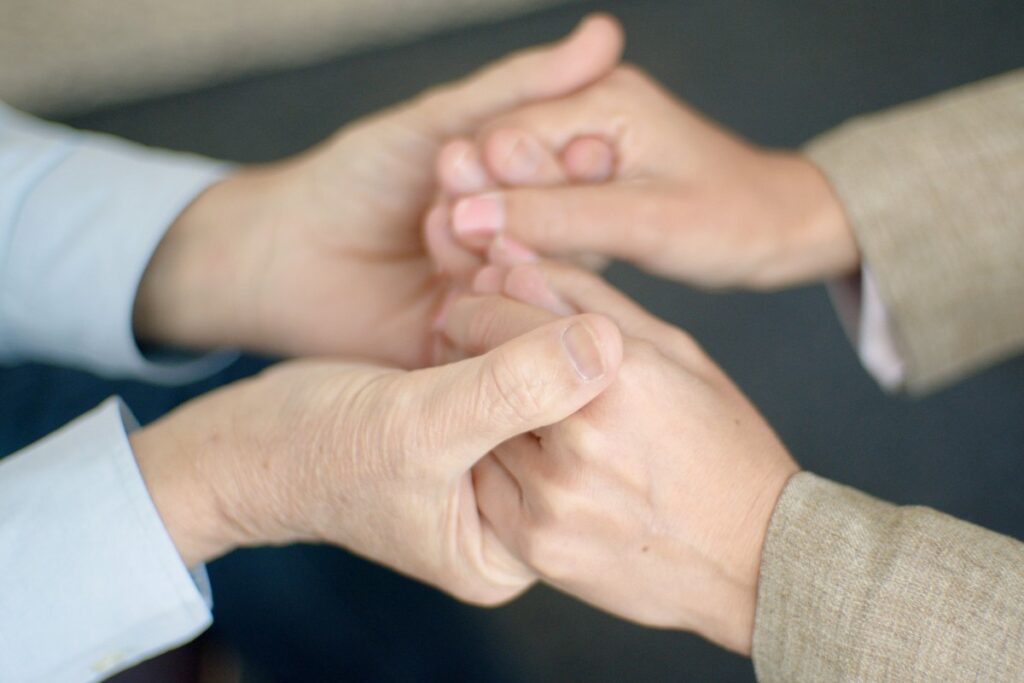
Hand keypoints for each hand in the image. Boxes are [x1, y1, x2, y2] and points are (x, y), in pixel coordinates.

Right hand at [129, 310, 621, 604]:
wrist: (251, 437)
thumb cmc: (318, 452)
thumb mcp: (418, 425)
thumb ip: (511, 390)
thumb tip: (608, 347)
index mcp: (515, 544)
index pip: (588, 457)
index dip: (587, 374)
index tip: (561, 305)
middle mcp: (520, 503)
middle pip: (577, 412)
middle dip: (555, 334)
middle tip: (517, 276)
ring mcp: (501, 456)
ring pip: (552, 374)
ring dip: (530, 311)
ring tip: (494, 273)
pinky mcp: (482, 413)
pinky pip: (520, 356)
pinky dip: (508, 309)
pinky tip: (488, 274)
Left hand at [132, 15, 623, 367]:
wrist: (281, 253)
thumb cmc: (355, 178)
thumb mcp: (437, 125)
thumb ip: (516, 89)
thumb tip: (604, 34)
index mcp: (529, 193)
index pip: (585, 180)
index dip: (581, 165)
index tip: (582, 149)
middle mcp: (526, 249)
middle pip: (572, 235)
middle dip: (534, 204)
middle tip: (475, 181)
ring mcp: (504, 302)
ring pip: (540, 283)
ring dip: (502, 250)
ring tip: (445, 223)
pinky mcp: (476, 353)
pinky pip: (506, 336)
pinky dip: (486, 305)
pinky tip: (455, 285)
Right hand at [438, 66, 858, 288]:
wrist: (778, 229)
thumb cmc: (733, 219)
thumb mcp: (645, 223)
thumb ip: (556, 217)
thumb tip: (472, 216)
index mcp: (604, 98)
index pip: (508, 138)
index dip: (480, 191)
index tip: (464, 241)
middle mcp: (588, 109)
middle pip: (503, 159)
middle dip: (486, 211)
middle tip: (471, 262)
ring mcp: (586, 141)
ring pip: (515, 185)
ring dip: (503, 229)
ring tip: (489, 272)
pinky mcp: (588, 176)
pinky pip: (540, 204)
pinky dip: (529, 235)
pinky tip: (518, 267)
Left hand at [441, 262, 798, 650]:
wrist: (753, 558)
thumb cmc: (721, 444)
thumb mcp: (673, 352)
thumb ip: (587, 300)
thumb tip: (509, 262)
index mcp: (618, 375)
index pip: (500, 319)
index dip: (477, 307)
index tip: (474, 309)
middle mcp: (581, 438)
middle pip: (478, 375)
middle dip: (476, 358)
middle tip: (497, 362)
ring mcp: (555, 500)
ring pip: (479, 433)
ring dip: (487, 417)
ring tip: (529, 419)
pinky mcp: (539, 547)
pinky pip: (485, 490)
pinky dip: (498, 471)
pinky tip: (540, 468)